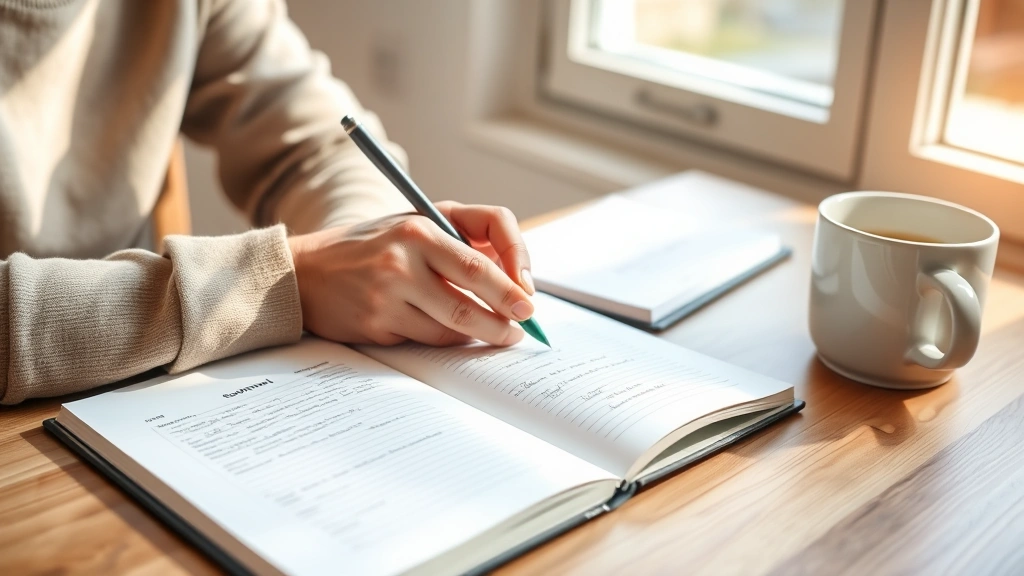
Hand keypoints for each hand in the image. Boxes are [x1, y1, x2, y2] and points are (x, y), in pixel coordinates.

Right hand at [287, 202, 536, 346]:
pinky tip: (456, 336)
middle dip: (509, 313)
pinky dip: (449, 340)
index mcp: (420, 227)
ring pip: (455, 323)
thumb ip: (460, 241)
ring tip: (500, 335)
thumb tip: (514, 277)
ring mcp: (388, 293)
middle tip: (524, 326)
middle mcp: (404, 257)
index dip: (517, 268)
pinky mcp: (376, 323)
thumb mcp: (414, 225)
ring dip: (484, 333)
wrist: (303, 272)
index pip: (484, 247)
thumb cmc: (371, 246)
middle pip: (476, 291)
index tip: (528, 292)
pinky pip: (428, 338)